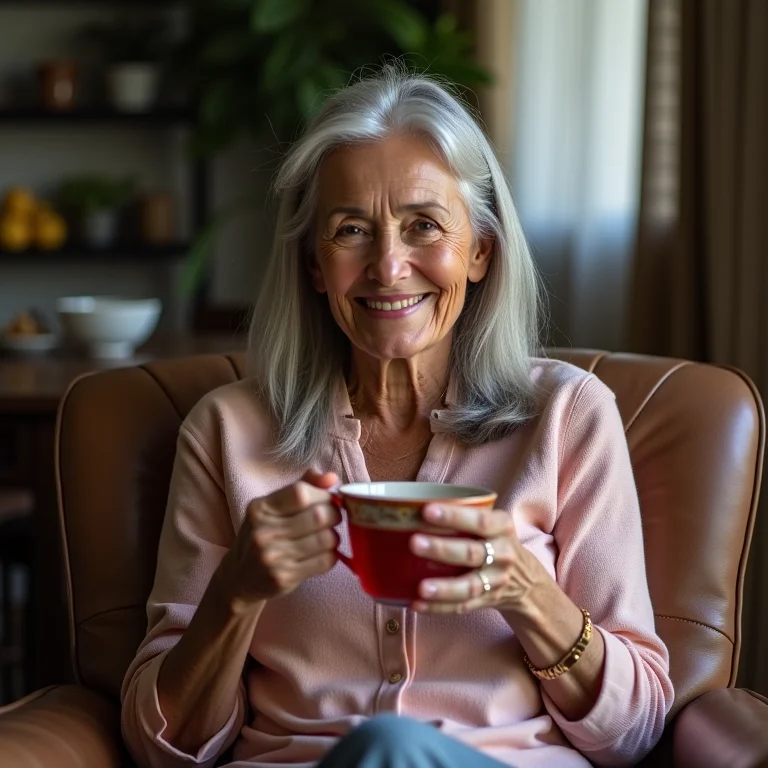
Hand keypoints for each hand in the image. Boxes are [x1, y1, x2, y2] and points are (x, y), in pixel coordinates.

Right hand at [217, 469, 340, 611]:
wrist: (239, 579)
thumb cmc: (264, 535)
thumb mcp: (273, 508)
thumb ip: (302, 487)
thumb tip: (332, 478)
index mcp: (260, 508)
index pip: (301, 492)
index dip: (323, 494)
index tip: (327, 500)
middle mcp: (263, 531)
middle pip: (318, 515)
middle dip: (334, 515)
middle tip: (332, 519)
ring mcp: (272, 556)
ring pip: (326, 539)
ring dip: (334, 537)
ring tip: (327, 537)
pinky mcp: (283, 578)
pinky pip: (324, 561)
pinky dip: (331, 556)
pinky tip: (321, 554)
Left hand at [409, 503, 543, 613]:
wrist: (524, 578)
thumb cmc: (493, 540)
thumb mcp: (490, 521)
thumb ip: (462, 514)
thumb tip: (411, 506)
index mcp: (501, 527)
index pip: (479, 520)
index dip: (454, 516)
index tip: (427, 510)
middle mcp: (502, 553)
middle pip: (472, 553)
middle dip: (442, 549)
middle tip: (414, 543)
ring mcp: (496, 580)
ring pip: (469, 586)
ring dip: (444, 588)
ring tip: (420, 588)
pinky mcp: (487, 600)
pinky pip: (462, 606)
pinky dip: (438, 607)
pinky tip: (417, 604)